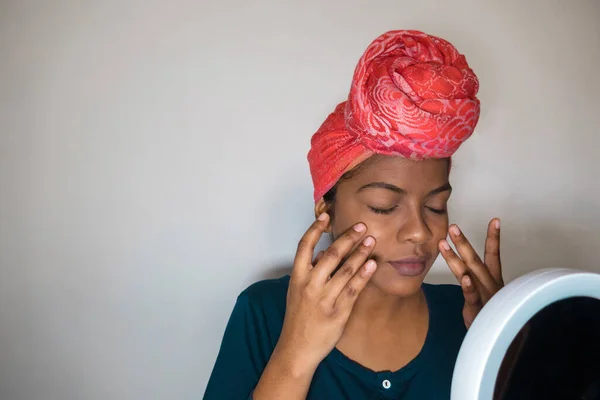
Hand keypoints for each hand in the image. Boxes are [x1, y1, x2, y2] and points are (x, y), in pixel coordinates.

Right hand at [275, 213, 377, 374]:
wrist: (297, 348)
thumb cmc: (298, 318)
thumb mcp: (297, 291)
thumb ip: (309, 272)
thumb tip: (323, 253)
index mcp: (297, 277)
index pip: (304, 246)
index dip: (314, 229)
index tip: (326, 216)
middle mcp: (310, 285)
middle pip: (330, 254)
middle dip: (348, 238)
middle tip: (362, 226)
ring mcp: (324, 298)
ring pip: (345, 269)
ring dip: (360, 253)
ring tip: (371, 241)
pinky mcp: (338, 311)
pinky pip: (353, 289)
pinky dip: (364, 275)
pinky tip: (372, 264)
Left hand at [439, 219, 503, 328]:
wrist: (499, 339)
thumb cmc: (490, 314)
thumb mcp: (484, 295)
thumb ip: (475, 281)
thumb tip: (465, 268)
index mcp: (493, 279)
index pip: (494, 255)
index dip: (494, 238)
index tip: (495, 220)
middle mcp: (490, 284)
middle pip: (476, 259)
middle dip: (464, 242)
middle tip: (452, 226)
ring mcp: (485, 295)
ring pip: (469, 272)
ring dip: (456, 257)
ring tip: (444, 243)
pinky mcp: (478, 309)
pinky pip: (472, 295)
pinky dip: (468, 286)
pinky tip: (464, 277)